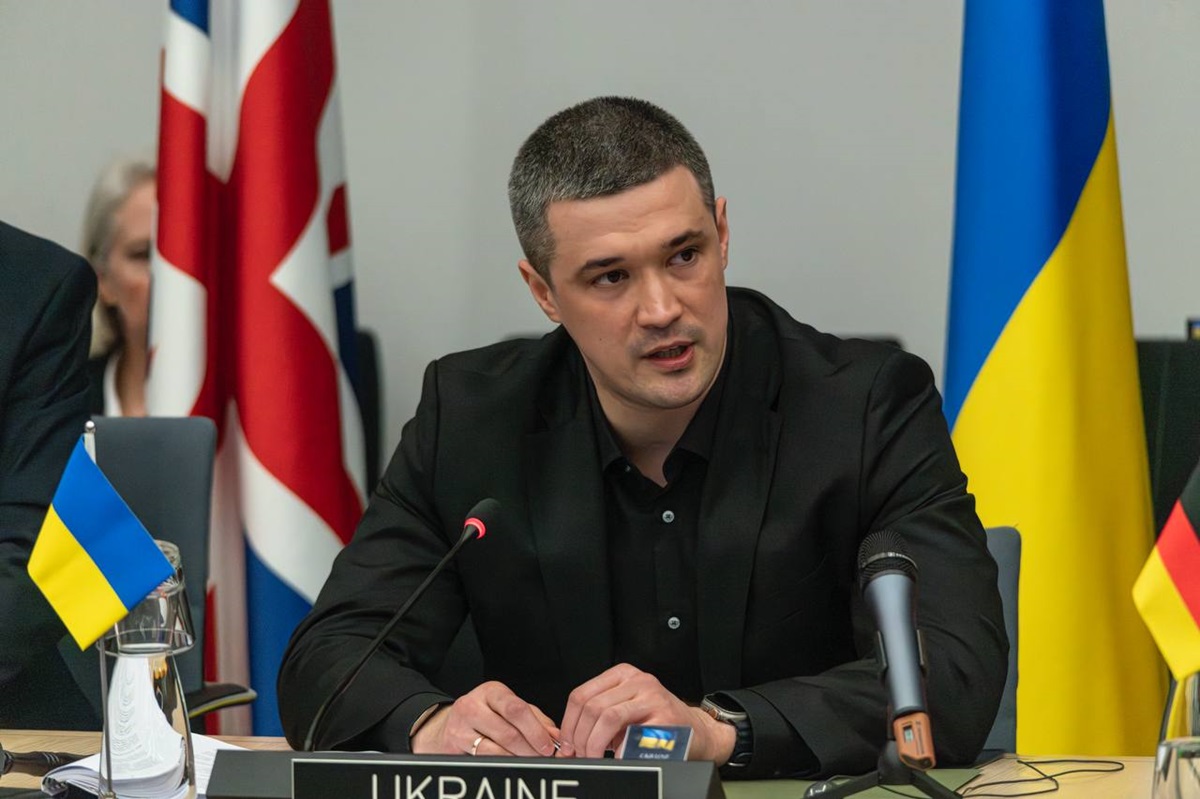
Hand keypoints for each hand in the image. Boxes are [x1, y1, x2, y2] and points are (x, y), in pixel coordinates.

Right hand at [411, 681, 561, 756]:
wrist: (449, 724)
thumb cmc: (486, 715)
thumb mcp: (509, 709)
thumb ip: (535, 719)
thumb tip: (556, 736)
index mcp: (492, 692)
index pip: (516, 708)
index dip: (535, 730)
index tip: (549, 745)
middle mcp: (472, 705)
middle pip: (507, 731)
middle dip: (530, 749)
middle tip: (543, 758)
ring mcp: (460, 726)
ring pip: (495, 749)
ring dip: (517, 759)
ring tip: (530, 763)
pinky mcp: (453, 746)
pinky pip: (482, 759)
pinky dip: (502, 764)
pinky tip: (511, 765)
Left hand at [558, 663, 735, 762]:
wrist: (698, 734)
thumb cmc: (658, 725)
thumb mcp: (625, 712)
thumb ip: (598, 719)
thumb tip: (567, 743)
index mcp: (623, 675)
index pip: (581, 694)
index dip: (568, 724)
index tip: (567, 745)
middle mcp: (638, 680)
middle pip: (591, 706)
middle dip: (580, 738)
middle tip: (581, 756)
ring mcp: (653, 696)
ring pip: (607, 716)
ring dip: (595, 744)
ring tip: (596, 758)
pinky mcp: (665, 716)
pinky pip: (632, 734)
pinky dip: (619, 751)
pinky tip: (618, 758)